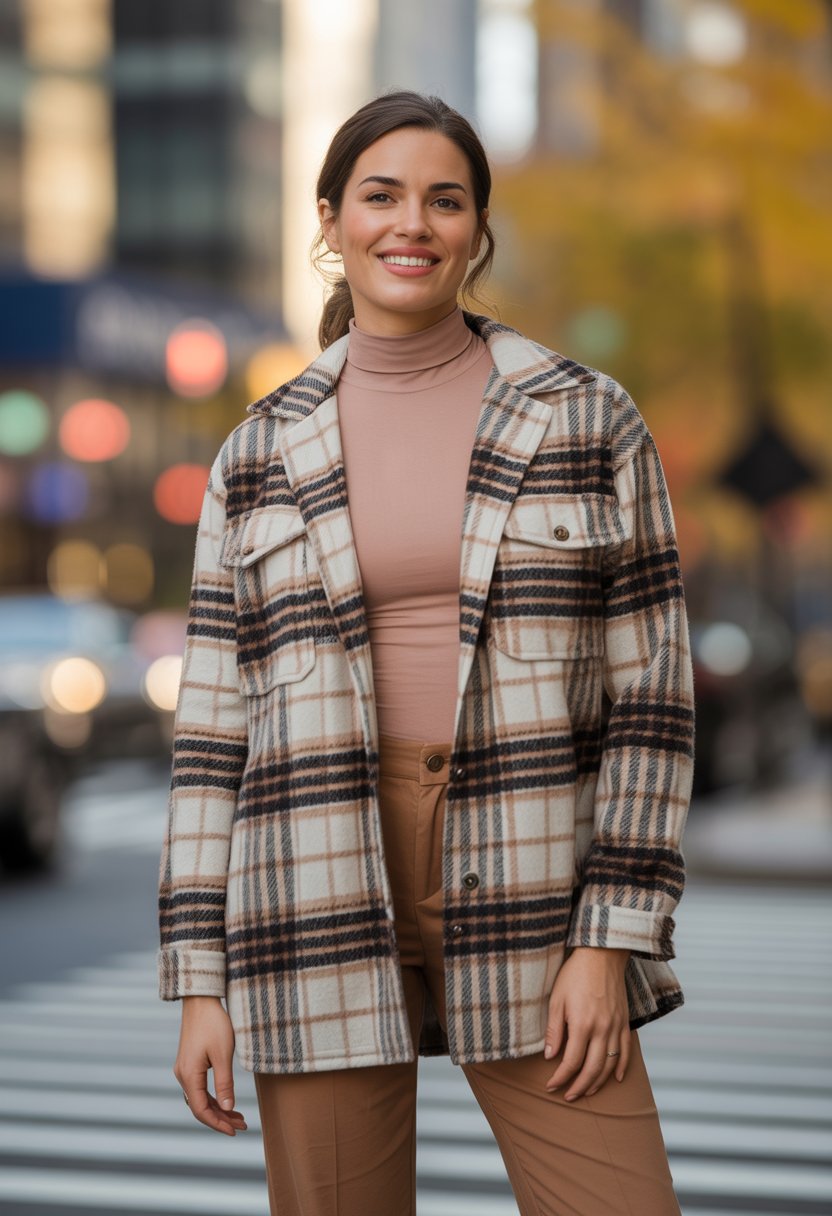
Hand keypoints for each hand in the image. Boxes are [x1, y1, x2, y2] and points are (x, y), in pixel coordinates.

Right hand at [174, 996, 247, 1135]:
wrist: (201, 1000)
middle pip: (200, 1106)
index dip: (217, 1123)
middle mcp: (182, 1075)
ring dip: (218, 1108)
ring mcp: (184, 1069)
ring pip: (199, 1098)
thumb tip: (228, 1108)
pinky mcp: (189, 1062)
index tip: (235, 1131)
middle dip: (220, 1118)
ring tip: (238, 1117)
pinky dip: (212, 1096)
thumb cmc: (213, 1024)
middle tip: (242, 1126)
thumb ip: (224, 1083)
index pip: (201, 1110)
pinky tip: (225, 1100)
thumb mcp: (223, 1054)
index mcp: (189, 1075)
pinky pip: (199, 1087)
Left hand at [543, 947, 630, 1100]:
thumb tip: (550, 1056)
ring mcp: (616, 1027)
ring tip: (586, 1091)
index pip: (572, 1062)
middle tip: (567, 1096)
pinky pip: (626, 1050)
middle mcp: (602, 1030)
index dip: (561, 1078)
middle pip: (592, 1069)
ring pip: (610, 1065)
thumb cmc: (575, 974)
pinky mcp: (625, 1022)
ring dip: (598, 1082)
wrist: (601, 955)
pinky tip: (616, 1078)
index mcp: (582, 1024)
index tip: (550, 1085)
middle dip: (578, 1087)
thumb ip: (555, 1030)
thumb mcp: (557, 999)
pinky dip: (622, 1067)